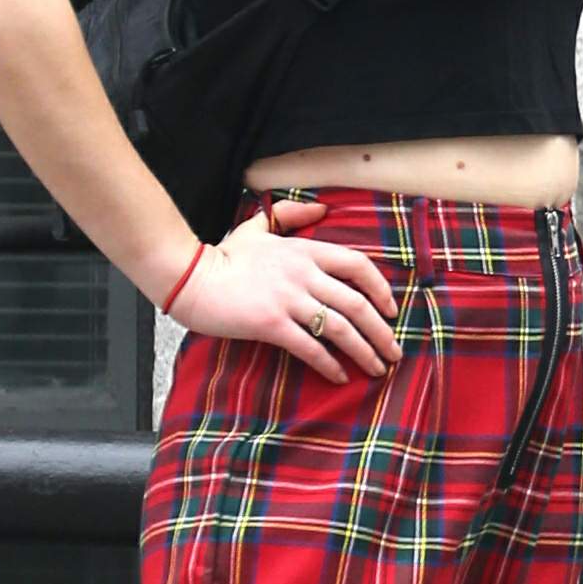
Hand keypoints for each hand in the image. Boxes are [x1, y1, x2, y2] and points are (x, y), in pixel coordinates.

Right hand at [169, 200, 402, 383]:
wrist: (188, 276)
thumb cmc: (223, 255)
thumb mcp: (259, 226)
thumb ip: (292, 214)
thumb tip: (323, 207)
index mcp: (305, 250)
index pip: (358, 265)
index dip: (381, 289)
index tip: (392, 310)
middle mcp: (304, 274)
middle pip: (357, 304)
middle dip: (381, 332)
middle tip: (394, 352)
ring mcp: (288, 299)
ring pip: (340, 328)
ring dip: (364, 351)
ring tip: (377, 368)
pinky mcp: (271, 323)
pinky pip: (310, 347)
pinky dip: (330, 364)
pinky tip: (340, 376)